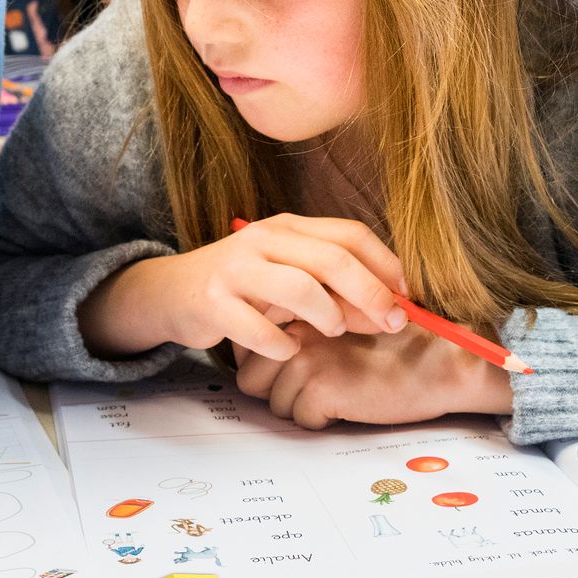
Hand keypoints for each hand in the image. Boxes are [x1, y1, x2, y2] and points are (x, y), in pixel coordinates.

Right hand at [84, 213, 408, 362]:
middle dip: (370, 293)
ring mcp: (235, 270)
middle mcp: (262, 240)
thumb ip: (336, 289)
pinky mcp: (213, 304)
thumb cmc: (243, 286)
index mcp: (287, 227)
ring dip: (327, 314)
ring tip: (334, 330)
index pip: (349, 234)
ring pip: (298, 287)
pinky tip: (289, 350)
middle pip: (331, 259)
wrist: (171, 292)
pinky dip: (283, 345)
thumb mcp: (289, 276)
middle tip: (391, 322)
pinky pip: (260, 330)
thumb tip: (393, 313)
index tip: (406, 296)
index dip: (386, 264)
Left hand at [233, 320, 514, 427]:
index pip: (249, 344)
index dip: (268, 364)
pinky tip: (350, 403)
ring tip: (338, 392)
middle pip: (250, 378)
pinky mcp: (321, 388)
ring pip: (274, 403)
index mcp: (299, 307)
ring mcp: (306, 358)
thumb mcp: (340, 321)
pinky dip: (324, 420)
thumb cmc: (393, 345)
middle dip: (277, 390)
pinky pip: (302, 419)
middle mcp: (295, 328)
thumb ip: (300, 327)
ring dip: (302, 406)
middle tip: (317, 386)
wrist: (438, 363)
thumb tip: (257, 351)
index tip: (293, 369)